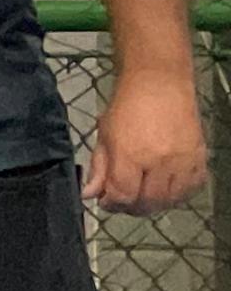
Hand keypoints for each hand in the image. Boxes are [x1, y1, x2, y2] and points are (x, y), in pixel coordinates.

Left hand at [87, 67, 209, 213]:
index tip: (107, 200)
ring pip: (171, 199)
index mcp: (131, 155)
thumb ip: (99, 168)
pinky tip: (166, 187)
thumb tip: (90, 194)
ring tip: (144, 193)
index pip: (123, 195)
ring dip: (156, 203)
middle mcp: (160, 161)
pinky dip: (179, 193)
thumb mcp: (104, 136)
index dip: (112, 204)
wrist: (159, 83)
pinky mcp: (200, 156)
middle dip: (132, 207)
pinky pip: (193, 187)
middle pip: (148, 202)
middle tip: (125, 199)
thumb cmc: (127, 107)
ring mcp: (183, 160)